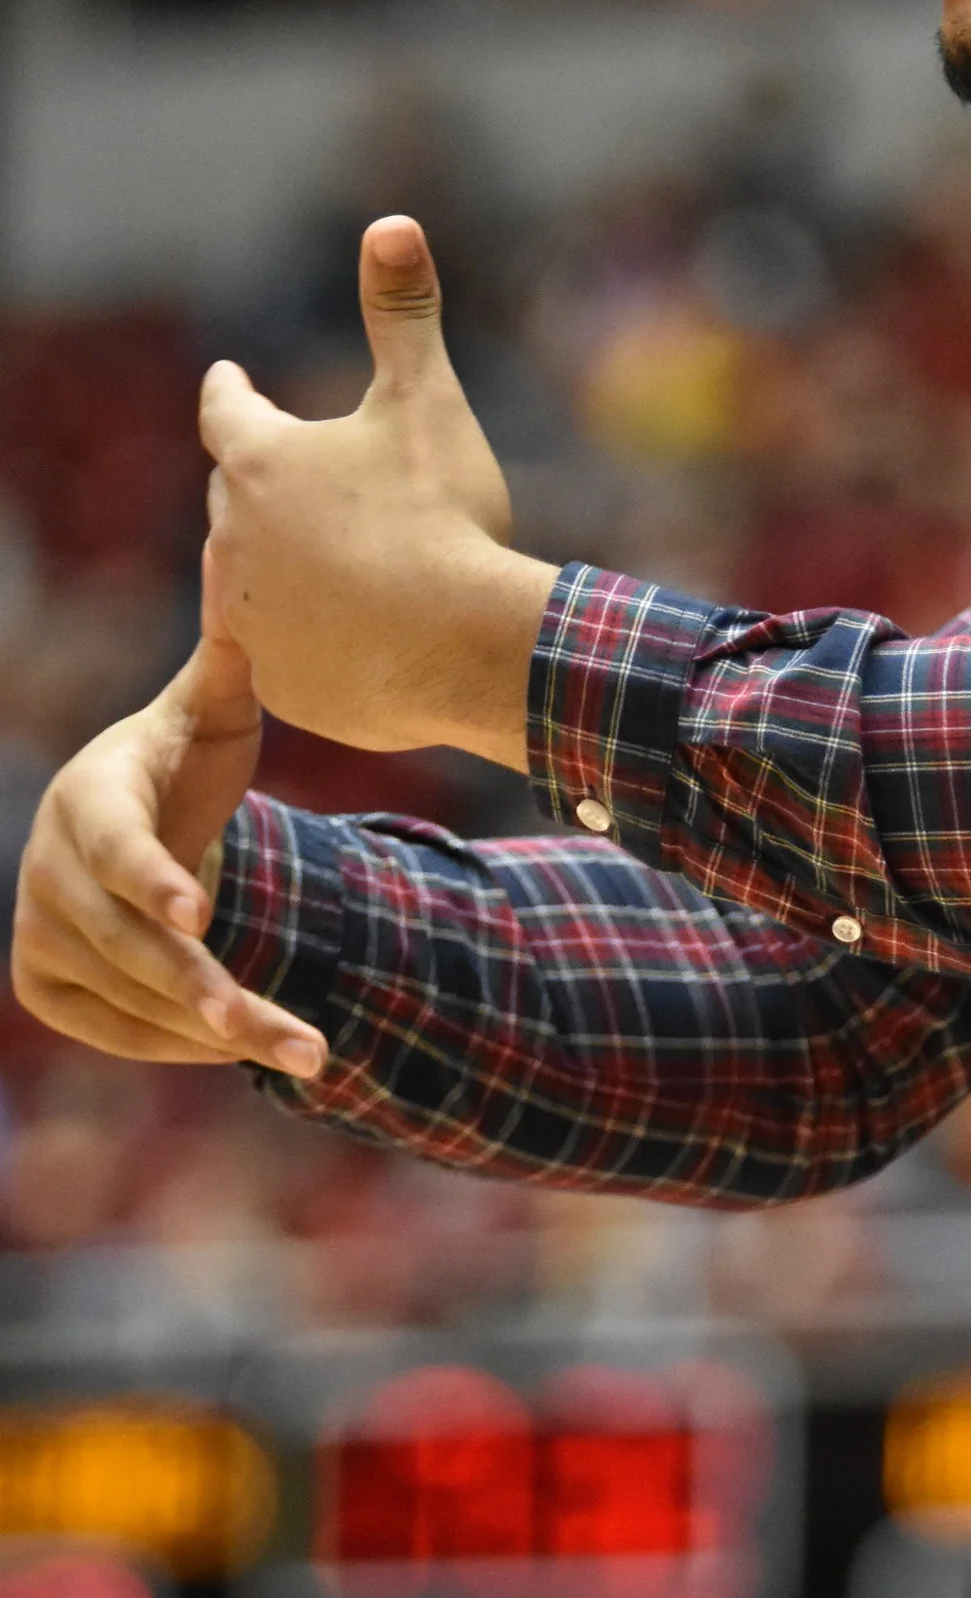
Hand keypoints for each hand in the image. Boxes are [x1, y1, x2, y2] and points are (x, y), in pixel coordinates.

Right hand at [11, 562, 325, 1079]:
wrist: (133, 820)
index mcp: (93, 793)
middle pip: (127, 943)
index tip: (201, 914)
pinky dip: (173, 1046)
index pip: (112, 842)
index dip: (150, 877)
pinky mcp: (42, 980)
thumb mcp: (213, 707)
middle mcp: (49, 865)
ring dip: (210, 1033)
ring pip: (126, 999)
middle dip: (206, 992)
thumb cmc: (185, 759)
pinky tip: (240, 1050)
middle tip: (285, 1034)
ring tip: (306, 1052)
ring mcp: (37, 927)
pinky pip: (109, 1031)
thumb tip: (242, 545)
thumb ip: (233, 648)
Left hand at [201, 213, 557, 764]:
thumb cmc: (443, 515)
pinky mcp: (275, 679)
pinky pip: (278, 646)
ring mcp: (250, 614)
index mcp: (263, 462)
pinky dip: (304, 630)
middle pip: (235, 494)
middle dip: (260, 480)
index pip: (226, 411)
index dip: (230, 390)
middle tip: (295, 475)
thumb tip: (391, 221)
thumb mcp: (426, 400)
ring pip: (248, 573)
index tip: (228, 377)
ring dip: (277, 559)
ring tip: (325, 559)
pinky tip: (347, 631)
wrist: (462, 647)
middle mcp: (237, 537)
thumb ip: (402, 313)